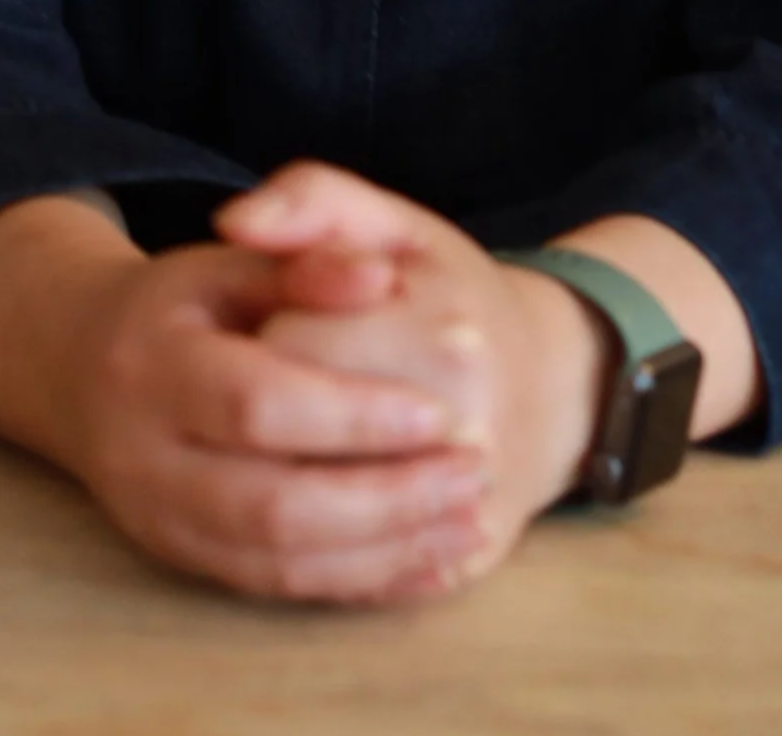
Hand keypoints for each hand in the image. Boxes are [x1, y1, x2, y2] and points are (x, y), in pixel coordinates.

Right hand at [0, 196, 494, 605]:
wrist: (84, 367)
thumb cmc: (184, 305)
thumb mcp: (235, 259)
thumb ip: (305, 257)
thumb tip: (375, 279)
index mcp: (154, 362)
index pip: (260, 402)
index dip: (352, 415)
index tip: (438, 412)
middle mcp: (143, 454)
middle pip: (271, 504)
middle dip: (383, 499)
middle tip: (472, 474)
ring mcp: (158, 519)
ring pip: (277, 564)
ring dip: (382, 552)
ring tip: (467, 521)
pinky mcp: (181, 559)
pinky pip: (275, 590)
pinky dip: (356, 584)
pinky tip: (427, 563)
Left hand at [216, 163, 614, 594]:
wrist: (550, 384)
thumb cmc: (452, 294)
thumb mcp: (394, 223)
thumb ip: (313, 200)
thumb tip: (232, 219)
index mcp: (442, 335)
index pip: (291, 350)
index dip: (260, 334)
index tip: (272, 320)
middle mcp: (463, 429)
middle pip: (294, 441)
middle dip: (259, 415)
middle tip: (270, 388)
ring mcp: (464, 511)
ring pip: (311, 530)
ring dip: (262, 491)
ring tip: (269, 446)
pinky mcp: (459, 569)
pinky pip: (354, 581)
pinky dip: (303, 554)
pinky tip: (284, 515)